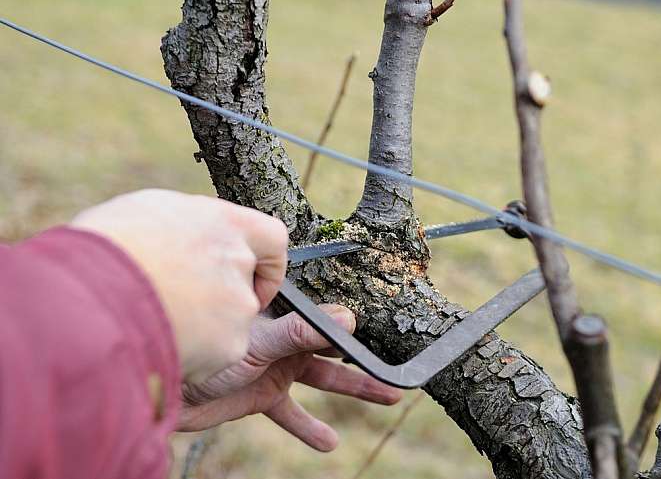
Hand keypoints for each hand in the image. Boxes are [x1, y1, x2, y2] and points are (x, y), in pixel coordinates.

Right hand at [71, 189, 287, 384]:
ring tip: (153, 324)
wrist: (89, 301)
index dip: (267, 261)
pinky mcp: (230, 346)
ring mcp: (238, 306)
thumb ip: (184, 227)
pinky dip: (192, 357)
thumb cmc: (105, 251)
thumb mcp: (145, 214)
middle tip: (180, 307)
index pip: (273, 238)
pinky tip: (157, 345)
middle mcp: (239, 261)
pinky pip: (215, 356)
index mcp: (224, 222)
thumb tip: (187, 234)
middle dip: (219, 302)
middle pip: (246, 287)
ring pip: (229, 323)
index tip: (252, 273)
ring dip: (201, 330)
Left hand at [177, 304, 403, 451]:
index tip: (389, 333)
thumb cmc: (204, 348)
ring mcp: (276, 367)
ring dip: (353, 388)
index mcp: (285, 315)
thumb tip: (348, 319)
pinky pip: (292, 413)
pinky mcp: (263, 395)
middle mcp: (285, 338)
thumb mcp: (259, 342)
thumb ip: (300, 333)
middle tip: (397, 368)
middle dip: (364, 359)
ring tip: (388, 398)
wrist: (164, 383)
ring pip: (323, 378)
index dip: (358, 325)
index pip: (328, 317)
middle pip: (334, 348)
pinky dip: (309, 428)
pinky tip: (330, 443)